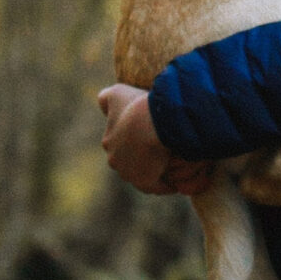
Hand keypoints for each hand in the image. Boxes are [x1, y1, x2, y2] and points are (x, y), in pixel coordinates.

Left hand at [97, 85, 215, 195]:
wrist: (155, 123)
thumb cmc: (138, 106)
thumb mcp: (117, 93)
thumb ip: (106, 98)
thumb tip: (102, 104)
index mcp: (109, 141)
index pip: (123, 143)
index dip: (138, 139)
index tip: (153, 135)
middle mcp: (115, 160)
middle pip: (133, 161)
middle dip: (145, 158)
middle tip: (165, 150)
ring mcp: (129, 173)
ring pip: (145, 174)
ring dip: (157, 171)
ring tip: (173, 166)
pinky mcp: (145, 182)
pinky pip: (159, 186)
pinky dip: (167, 184)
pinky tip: (177, 180)